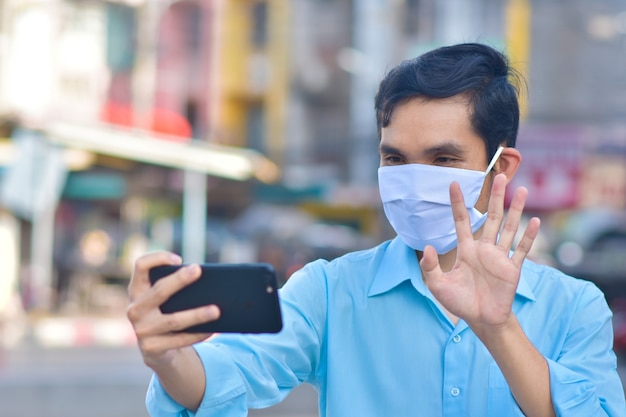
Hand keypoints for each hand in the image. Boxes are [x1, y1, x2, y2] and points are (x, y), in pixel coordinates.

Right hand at [127, 251, 220, 369]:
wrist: (156, 350)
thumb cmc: (166, 313)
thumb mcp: (165, 299)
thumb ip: (175, 288)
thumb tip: (204, 280)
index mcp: (137, 290)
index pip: (140, 266)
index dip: (157, 258)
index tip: (178, 258)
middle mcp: (135, 309)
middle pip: (159, 291)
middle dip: (180, 280)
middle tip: (199, 270)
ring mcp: (141, 330)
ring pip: (173, 320)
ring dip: (197, 315)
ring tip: (216, 310)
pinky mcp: (151, 348)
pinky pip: (179, 340)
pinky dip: (197, 335)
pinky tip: (212, 330)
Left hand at [420, 173, 539, 330]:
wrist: (481, 320)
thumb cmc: (459, 302)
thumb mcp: (437, 285)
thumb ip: (429, 267)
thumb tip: (427, 247)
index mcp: (466, 249)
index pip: (461, 221)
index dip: (457, 203)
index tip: (453, 183)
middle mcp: (484, 249)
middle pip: (492, 217)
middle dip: (495, 197)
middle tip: (500, 176)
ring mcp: (499, 257)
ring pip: (509, 228)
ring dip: (516, 209)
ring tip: (521, 189)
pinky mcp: (512, 269)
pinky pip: (522, 250)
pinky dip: (529, 237)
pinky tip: (535, 222)